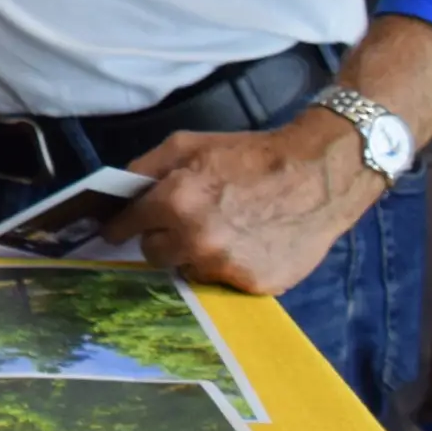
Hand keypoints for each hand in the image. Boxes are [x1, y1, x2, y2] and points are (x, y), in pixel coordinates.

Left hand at [106, 110, 382, 294]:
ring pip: (190, 270)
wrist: (316, 175)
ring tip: (223, 230)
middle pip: (154, 254)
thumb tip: (119, 194)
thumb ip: (145, 169)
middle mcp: (196, 240)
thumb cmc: (248, 155)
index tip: (115, 231)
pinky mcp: (255, 285)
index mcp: (175, 202)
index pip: (126, 227)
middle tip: (181, 223)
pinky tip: (248, 243)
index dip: (120, 226)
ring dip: (196, 255)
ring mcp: (227, 267)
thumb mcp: (186, 145)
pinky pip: (225, 281)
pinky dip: (230, 265)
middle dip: (161, 239)